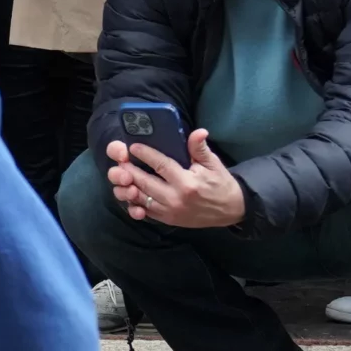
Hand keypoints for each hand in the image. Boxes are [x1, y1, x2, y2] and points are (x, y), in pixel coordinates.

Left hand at [104, 131, 244, 228]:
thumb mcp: (213, 164)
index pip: (160, 165)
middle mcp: (175, 198)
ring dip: (127, 187)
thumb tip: (198, 131)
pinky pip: (144, 212)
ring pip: (140, 198)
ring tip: (120, 175)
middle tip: (119, 160)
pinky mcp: (167, 220)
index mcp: (187, 182)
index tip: (133, 146)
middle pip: (144, 182)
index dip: (145, 154)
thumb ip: (200, 149)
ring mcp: (169, 211)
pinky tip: (127, 192)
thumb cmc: (221, 184)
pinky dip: (133, 203)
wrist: (231, 210)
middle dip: (129, 170)